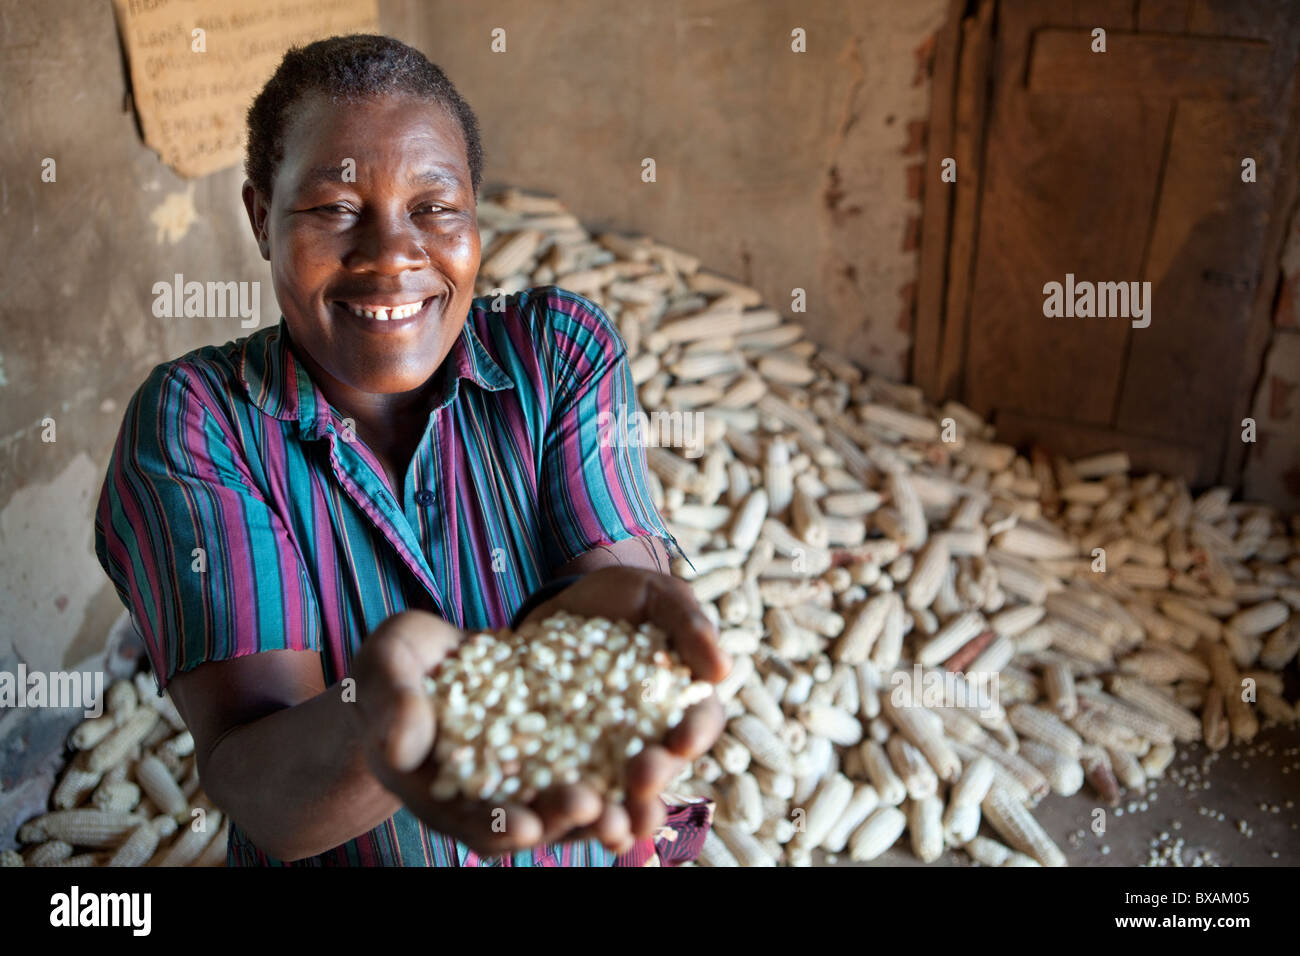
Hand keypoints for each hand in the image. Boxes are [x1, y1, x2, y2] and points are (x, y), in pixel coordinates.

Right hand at [349, 610, 613, 857]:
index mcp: (441, 791)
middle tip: (592, 808)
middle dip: (562, 819)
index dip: (498, 825)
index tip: (526, 826)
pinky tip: (659, 763)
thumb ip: (394, 705)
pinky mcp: (562, 749)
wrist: (430, 659)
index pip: (470, 818)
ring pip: (572, 804)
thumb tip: (403, 748)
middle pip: (531, 820)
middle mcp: (491, 796)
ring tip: (637, 809)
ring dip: (606, 810)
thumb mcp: (386, 670)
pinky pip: (599, 766)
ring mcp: (530, 776)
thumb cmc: (396, 666)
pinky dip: (626, 773)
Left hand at [520, 566, 730, 854]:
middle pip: (662, 767)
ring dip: (620, 811)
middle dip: (655, 779)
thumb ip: (689, 624)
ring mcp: (608, 747)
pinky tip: (552, 816)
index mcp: (684, 700)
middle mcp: (652, 733)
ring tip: (610, 825)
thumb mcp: (658, 596)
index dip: (694, 735)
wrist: (564, 600)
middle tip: (640, 782)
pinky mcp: (565, 753)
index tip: (680, 742)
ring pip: (620, 790)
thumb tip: (722, 670)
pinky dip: (566, 804)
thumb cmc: (625, 596)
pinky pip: (569, 783)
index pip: (699, 724)